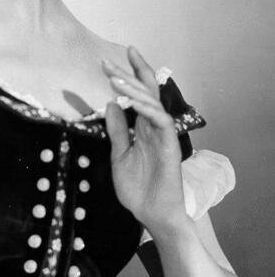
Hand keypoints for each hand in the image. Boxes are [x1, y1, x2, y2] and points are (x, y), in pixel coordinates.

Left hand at [101, 47, 186, 234]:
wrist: (150, 213)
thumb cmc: (137, 188)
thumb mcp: (118, 154)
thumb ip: (116, 130)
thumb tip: (110, 103)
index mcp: (141, 128)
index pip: (137, 96)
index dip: (128, 76)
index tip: (109, 62)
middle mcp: (153, 127)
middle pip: (145, 92)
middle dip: (128, 74)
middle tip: (107, 62)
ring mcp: (162, 134)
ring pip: (152, 102)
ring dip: (133, 89)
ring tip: (113, 79)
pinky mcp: (169, 145)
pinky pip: (160, 120)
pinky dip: (147, 109)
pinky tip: (132, 102)